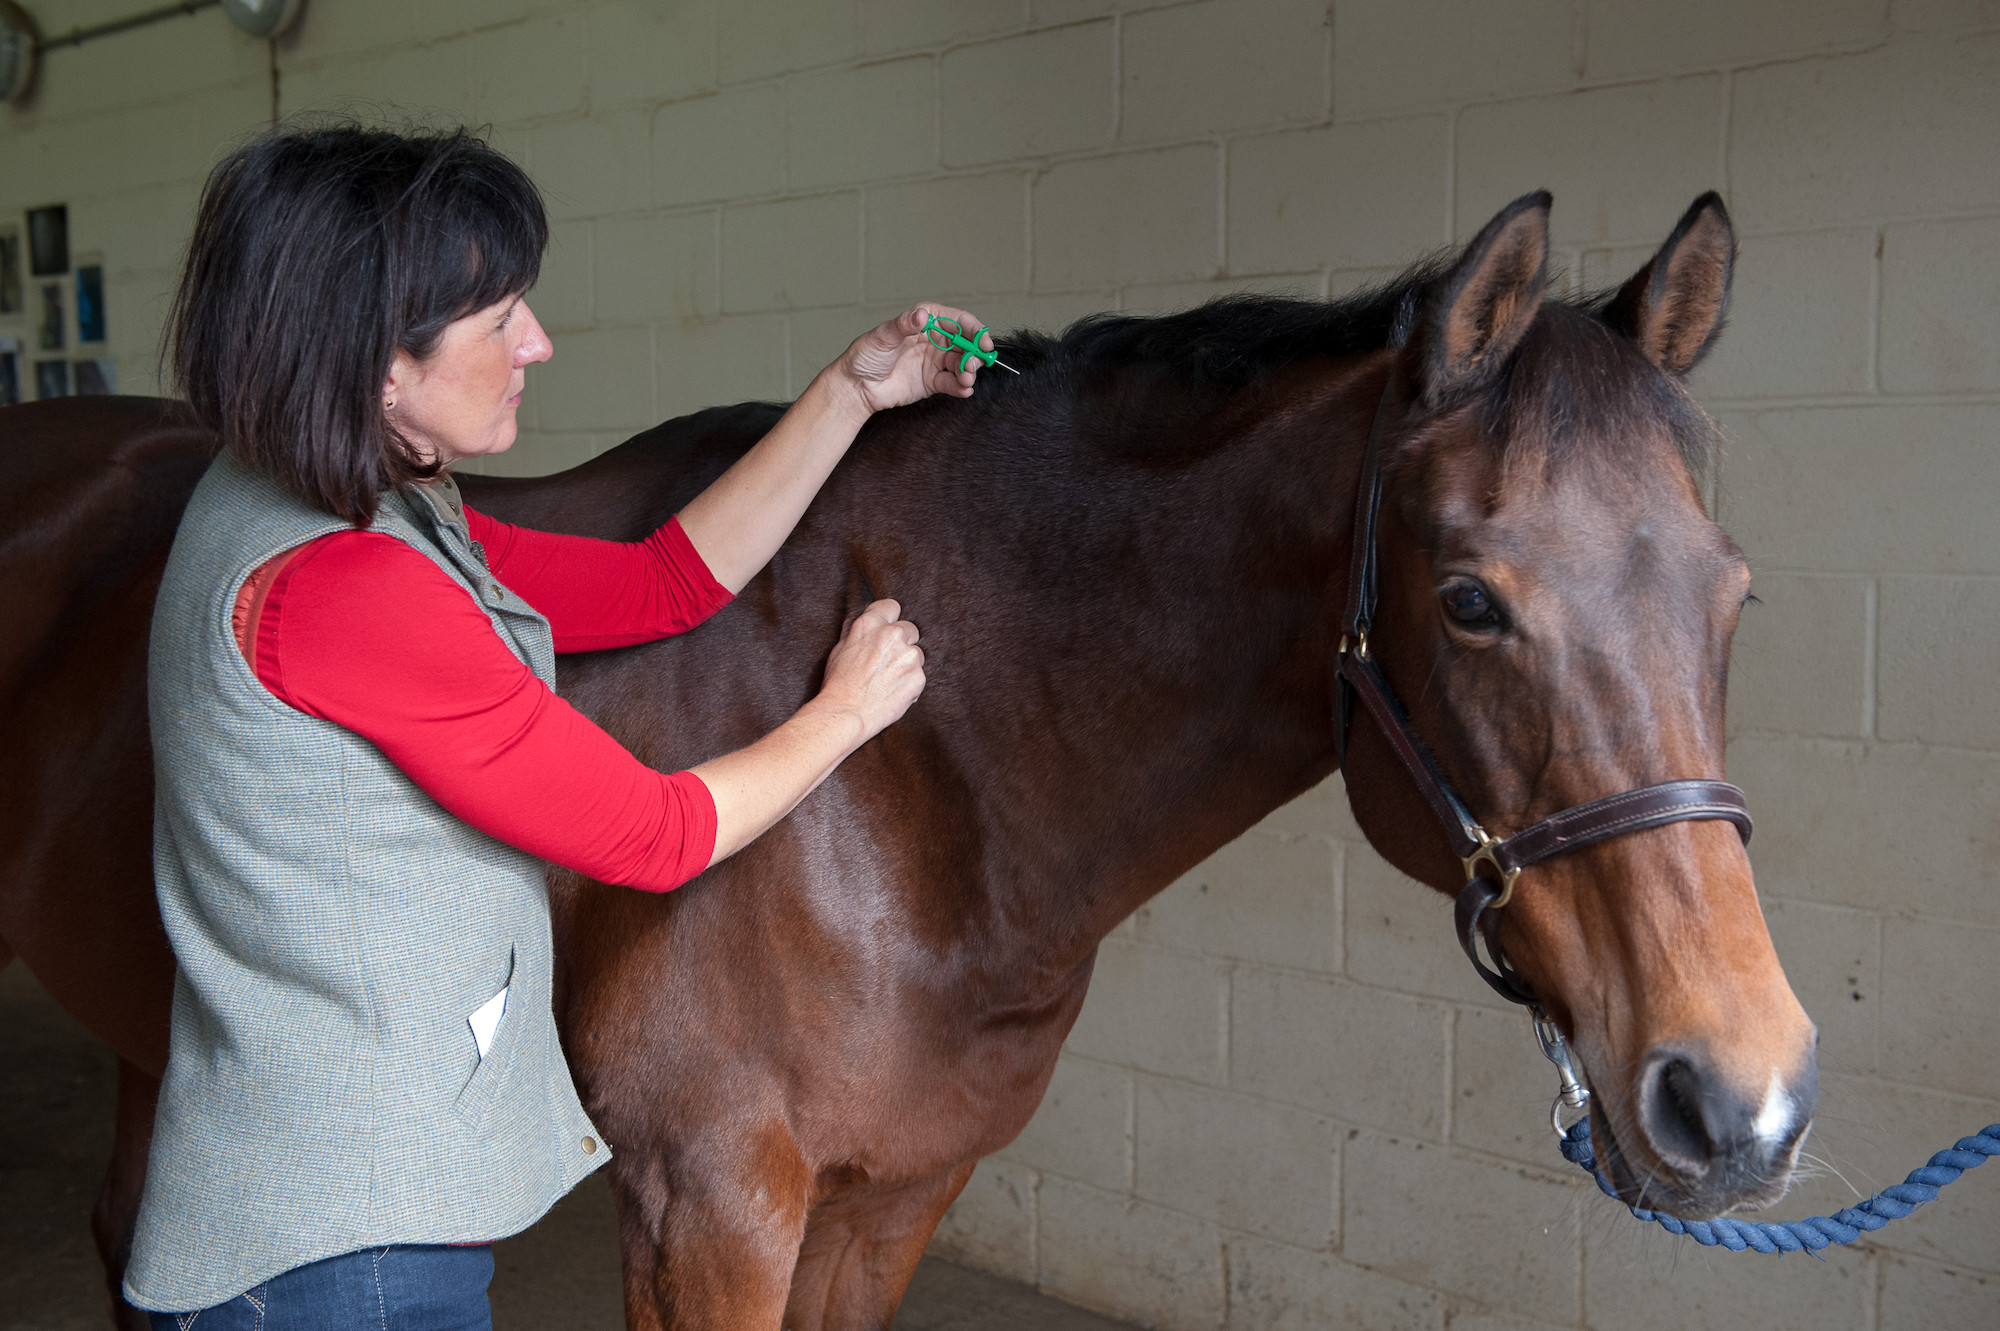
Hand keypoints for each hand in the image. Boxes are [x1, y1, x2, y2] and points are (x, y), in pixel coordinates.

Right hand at [815, 599, 925, 742]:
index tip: (888, 629)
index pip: (892, 606)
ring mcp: (909, 656)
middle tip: (887, 661)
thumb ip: (857, 632)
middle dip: (902, 643)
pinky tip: (892, 693)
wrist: (846, 713)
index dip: (890, 619)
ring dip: (907, 664)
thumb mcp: (840, 649)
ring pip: (917, 654)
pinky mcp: (918, 677)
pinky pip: (919, 676)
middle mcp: (893, 635)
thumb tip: (863, 622)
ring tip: (887, 681)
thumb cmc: (838, 684)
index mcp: (871, 624)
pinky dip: (910, 684)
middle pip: (909, 629)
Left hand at [832, 305, 993, 414]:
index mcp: (925, 321)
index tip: (982, 341)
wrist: (857, 386)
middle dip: (974, 353)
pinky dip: (961, 387)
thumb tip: (921, 315)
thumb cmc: (865, 356)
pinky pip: (952, 383)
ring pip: (961, 364)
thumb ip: (904, 325)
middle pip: (965, 343)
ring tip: (966, 379)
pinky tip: (963, 390)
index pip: (957, 321)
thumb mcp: (883, 336)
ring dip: (968, 371)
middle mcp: (934, 340)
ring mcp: (934, 362)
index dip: (974, 329)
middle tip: (973, 365)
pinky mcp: (932, 382)